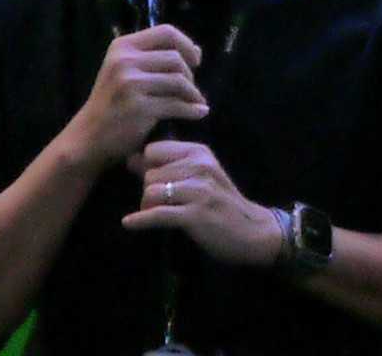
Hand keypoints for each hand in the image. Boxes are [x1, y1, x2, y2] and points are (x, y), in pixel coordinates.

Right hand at [61, 26, 205, 169]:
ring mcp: (131, 84)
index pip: (166, 32)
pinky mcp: (139, 108)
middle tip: (191, 90)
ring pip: (179, 80)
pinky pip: (177, 105)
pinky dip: (192, 110)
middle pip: (175, 57)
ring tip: (197, 102)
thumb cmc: (111, 103)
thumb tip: (198, 51)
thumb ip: (155, 58)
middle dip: (190, 74)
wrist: (89, 137)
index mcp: (122, 46)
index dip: (187, 44)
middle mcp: (124, 61)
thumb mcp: (124, 71)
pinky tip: (199, 114)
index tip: (195, 61)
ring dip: (193, 93)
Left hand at [123, 140, 284, 266]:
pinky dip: (140, 220)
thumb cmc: (222, 203)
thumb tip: (130, 159)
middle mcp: (200, 166)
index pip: (153, 150)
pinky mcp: (196, 215)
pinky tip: (128, 224)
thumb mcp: (200, 176)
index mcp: (199, 152)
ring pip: (150, 192)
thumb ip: (168, 166)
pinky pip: (158, 214)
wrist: (253, 232)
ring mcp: (199, 191)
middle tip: (157, 205)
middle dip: (147, 191)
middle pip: (149, 174)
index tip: (152, 181)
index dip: (147, 166)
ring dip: (146, 207)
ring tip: (154, 215)